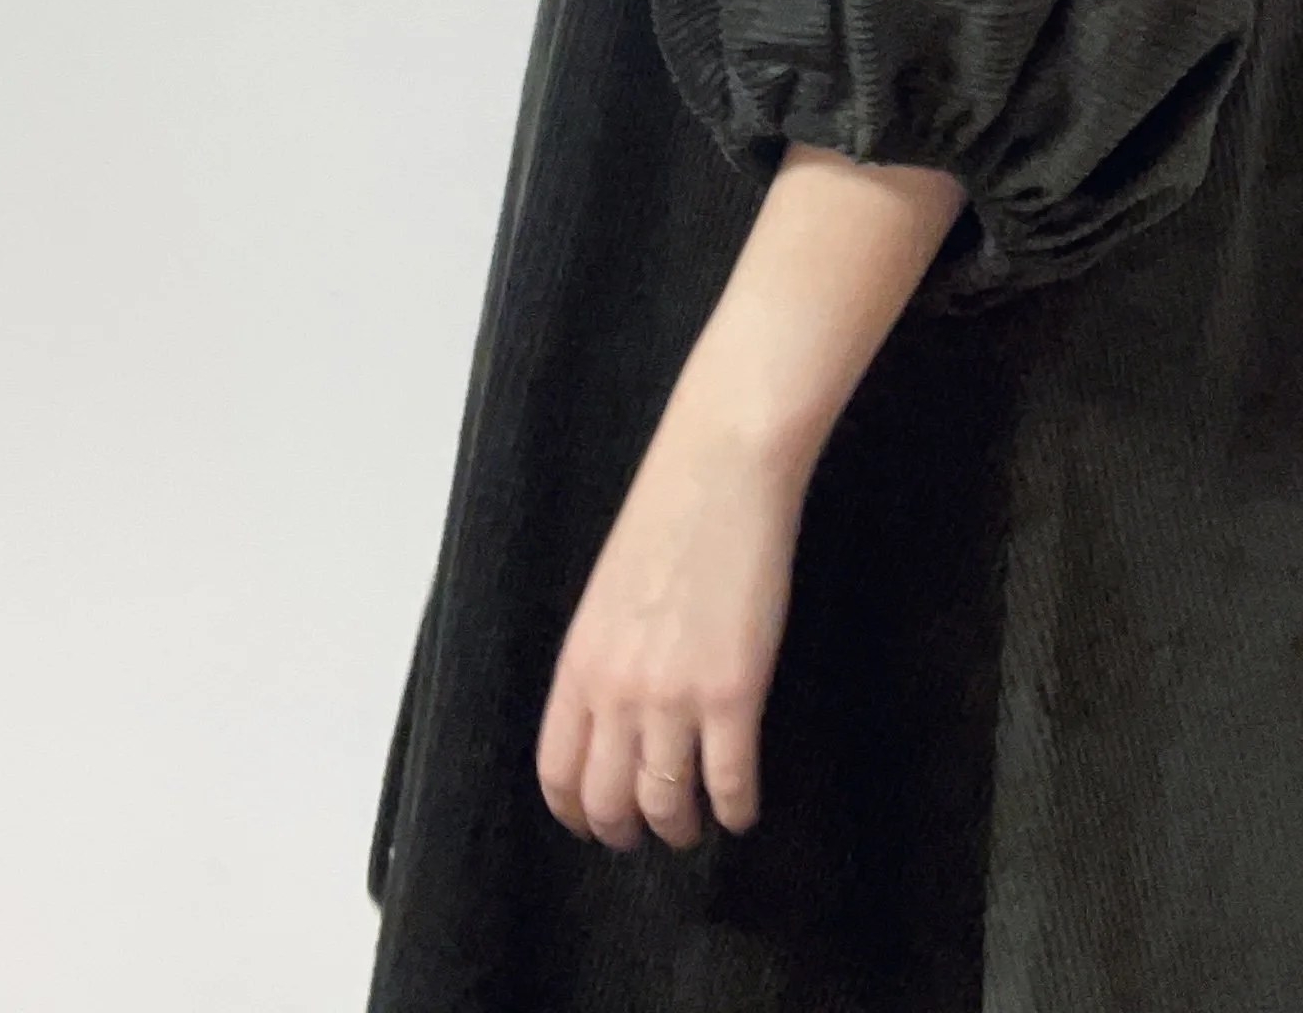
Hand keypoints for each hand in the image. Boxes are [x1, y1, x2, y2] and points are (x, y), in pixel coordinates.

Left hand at [535, 411, 806, 852]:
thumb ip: (604, 660)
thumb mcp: (608, 595)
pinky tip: (743, 808)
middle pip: (610, 801)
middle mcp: (617, 692)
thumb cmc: (668, 515)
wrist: (722, 469)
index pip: (559, 773)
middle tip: (650, 833)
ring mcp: (675, 697)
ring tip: (698, 824)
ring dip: (683, 828)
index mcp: (578, 664)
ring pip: (668, 804)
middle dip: (628, 830)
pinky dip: (737, 810)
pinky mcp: (734, 692)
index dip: (576, 812)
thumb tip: (616, 718)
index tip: (594, 824)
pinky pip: (731, 782)